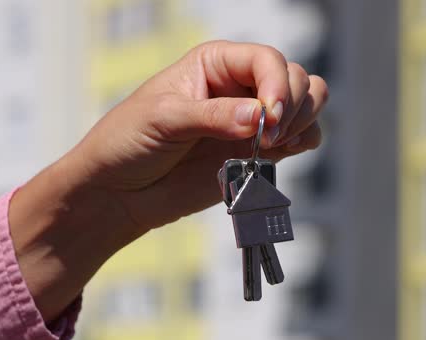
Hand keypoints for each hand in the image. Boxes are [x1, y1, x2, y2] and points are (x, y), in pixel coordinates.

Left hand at [10, 41, 328, 319]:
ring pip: (307, 104)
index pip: (267, 60)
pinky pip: (301, 139)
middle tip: (267, 138)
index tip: (267, 118)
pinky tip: (280, 153)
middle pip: (296, 78)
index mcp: (215, 64)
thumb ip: (213, 116)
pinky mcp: (258, 153)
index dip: (277, 85)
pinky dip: (303, 142)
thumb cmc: (128, 143)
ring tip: (274, 144)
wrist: (119, 193)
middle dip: (293, 105)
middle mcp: (239, 87)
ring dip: (304, 120)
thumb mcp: (164, 120)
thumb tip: (258, 115)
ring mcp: (252, 121)